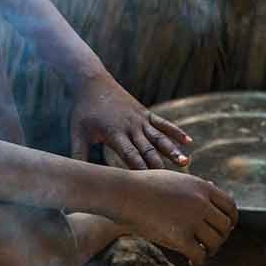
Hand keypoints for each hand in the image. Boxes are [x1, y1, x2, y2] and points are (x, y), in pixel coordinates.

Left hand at [68, 73, 192, 169]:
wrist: (91, 81)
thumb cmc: (83, 111)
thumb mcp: (77, 134)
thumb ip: (78, 155)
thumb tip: (76, 176)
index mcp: (114, 133)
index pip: (130, 155)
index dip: (140, 169)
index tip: (150, 184)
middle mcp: (130, 127)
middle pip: (148, 149)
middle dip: (160, 165)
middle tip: (173, 181)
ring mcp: (140, 119)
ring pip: (159, 137)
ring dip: (173, 150)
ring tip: (186, 162)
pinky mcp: (145, 112)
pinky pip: (163, 123)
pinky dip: (175, 131)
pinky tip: (188, 141)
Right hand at [106, 169, 238, 265]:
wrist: (124, 194)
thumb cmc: (144, 186)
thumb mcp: (174, 179)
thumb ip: (194, 186)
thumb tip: (213, 185)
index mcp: (202, 187)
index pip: (230, 206)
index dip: (231, 220)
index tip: (226, 228)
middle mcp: (201, 202)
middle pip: (224, 226)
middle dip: (220, 237)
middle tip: (211, 244)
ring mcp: (191, 220)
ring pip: (215, 242)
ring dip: (210, 250)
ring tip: (201, 253)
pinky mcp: (179, 237)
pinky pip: (199, 255)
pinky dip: (199, 261)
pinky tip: (193, 261)